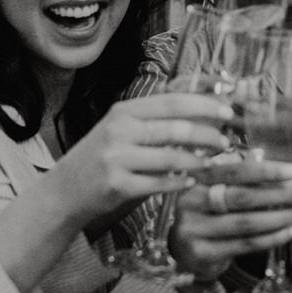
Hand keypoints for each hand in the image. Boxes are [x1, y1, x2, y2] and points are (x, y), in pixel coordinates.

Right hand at [50, 94, 232, 227]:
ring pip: (170, 157)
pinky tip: (190, 182)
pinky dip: (178, 183)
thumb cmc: (100, 158)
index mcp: (124, 111)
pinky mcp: (116, 185)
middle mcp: (119, 130)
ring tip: (212, 163)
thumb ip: (154, 121)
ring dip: (197, 161)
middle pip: (176, 129)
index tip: (228, 111)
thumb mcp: (121, 129)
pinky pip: (157, 184)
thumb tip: (202, 114)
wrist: (63, 191)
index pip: (172, 101)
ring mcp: (116, 158)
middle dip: (207, 135)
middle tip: (226, 142)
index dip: (204, 105)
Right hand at [170, 155, 291, 282]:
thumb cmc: (207, 212)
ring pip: (245, 223)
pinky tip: (291, 231)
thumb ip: (241, 176)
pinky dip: (273, 237)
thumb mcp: (216, 188)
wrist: (181, 250)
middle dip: (276, 194)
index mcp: (195, 178)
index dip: (266, 171)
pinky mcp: (202, 253)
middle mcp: (189, 202)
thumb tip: (281, 169)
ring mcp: (193, 229)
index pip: (234, 170)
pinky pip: (246, 244)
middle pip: (240, 197)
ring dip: (278, 217)